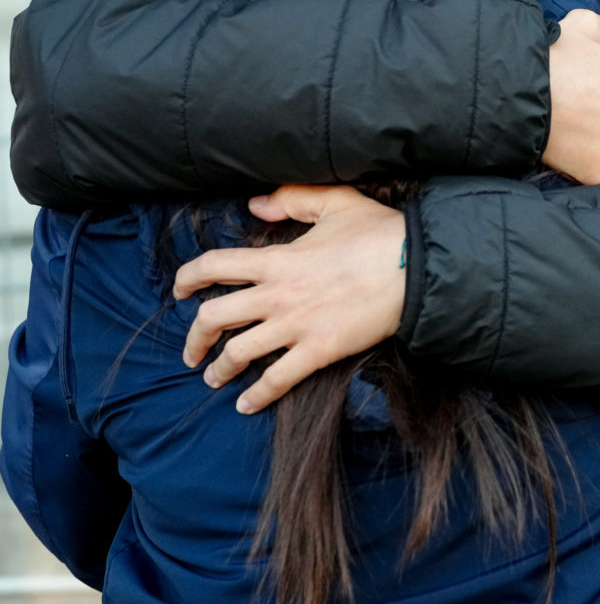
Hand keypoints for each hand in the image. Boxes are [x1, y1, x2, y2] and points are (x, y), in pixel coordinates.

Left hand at [175, 185, 405, 412]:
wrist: (415, 268)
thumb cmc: (378, 233)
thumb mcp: (334, 202)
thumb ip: (291, 199)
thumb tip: (255, 205)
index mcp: (276, 259)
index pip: (214, 266)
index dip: (188, 277)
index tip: (179, 289)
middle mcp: (277, 294)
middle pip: (214, 317)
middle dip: (194, 336)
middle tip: (191, 349)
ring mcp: (296, 325)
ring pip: (239, 353)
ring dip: (219, 369)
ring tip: (213, 377)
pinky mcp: (319, 351)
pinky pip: (277, 380)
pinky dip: (257, 396)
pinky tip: (247, 404)